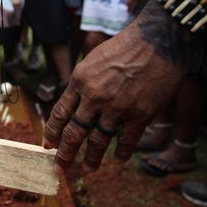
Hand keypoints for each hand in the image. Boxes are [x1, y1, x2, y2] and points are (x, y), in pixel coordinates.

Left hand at [42, 19, 184, 173]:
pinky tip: (119, 159)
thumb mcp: (94, 59)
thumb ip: (84, 82)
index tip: (48, 146)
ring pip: (98, 141)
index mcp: (80, 80)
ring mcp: (117, 107)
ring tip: (89, 167)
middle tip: (60, 167)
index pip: (60, 113)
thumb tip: (75, 104)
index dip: (52, 132)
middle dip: (65, 153)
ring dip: (92, 158)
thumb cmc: (127, 45)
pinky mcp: (140, 114)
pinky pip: (126, 141)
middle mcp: (95, 96)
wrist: (159, 39)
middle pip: (75, 132)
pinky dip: (122, 152)